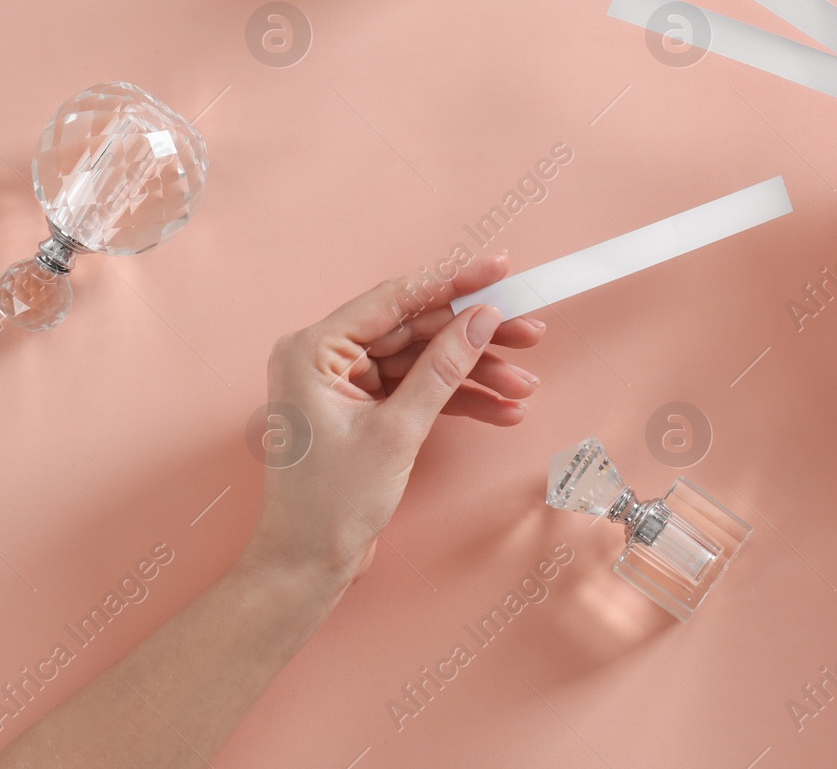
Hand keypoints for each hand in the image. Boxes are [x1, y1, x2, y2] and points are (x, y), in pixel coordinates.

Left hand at [240, 253, 543, 591]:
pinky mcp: (362, 413)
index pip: (394, 299)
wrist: (307, 566)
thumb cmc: (330, 503)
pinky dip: (457, 402)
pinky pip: (417, 393)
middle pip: (414, 330)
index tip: (499, 269)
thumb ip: (442, 369)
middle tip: (529, 332)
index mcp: (313, 349)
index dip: (453, 282)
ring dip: (474, 375)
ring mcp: (344, 387)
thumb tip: (481, 319)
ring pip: (422, 363)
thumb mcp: (397, 431)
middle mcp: (324, 359)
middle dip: (474, 337)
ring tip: (525, 384)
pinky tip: (502, 410)